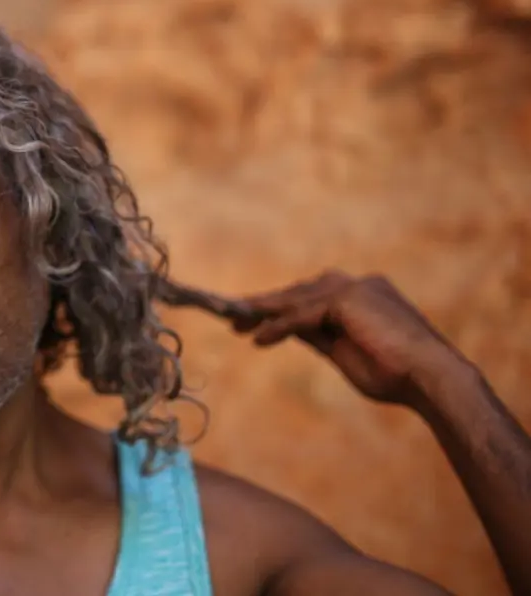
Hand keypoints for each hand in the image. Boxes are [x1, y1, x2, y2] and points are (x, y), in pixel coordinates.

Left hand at [234, 270, 473, 406]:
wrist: (431, 380)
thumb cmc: (396, 376)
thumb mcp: (346, 352)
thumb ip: (319, 335)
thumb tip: (288, 328)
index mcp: (365, 294)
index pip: (313, 295)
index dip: (282, 305)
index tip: (254, 316)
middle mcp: (359, 284)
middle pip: (300, 291)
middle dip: (266, 304)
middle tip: (234, 316)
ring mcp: (354, 288)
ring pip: (297, 299)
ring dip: (264, 312)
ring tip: (237, 323)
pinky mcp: (346, 301)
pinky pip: (301, 315)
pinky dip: (278, 327)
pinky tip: (258, 340)